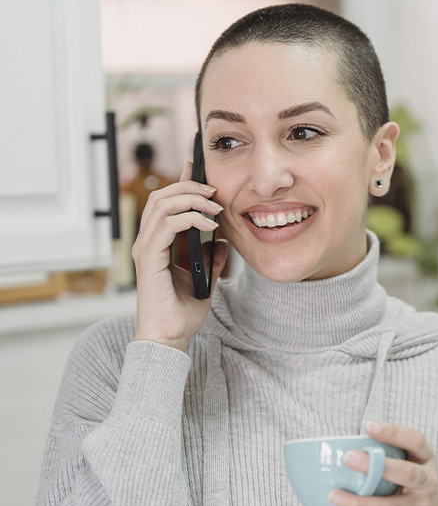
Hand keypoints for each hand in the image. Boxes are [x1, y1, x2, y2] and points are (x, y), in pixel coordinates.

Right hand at [132, 161, 228, 351]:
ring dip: (192, 200)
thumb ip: (212, 258)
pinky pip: (167, 226)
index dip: (182, 183)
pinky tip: (211, 225)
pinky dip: (190, 219)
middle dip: (189, 187)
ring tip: (215, 206)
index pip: (166, 204)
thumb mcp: (205, 279)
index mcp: (157, 244)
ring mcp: (145, 249)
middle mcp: (147, 242)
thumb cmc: (182, 313)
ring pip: (162, 205)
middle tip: (215, 190)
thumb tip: (224, 242)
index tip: (198, 167)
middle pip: (161, 197)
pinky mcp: (149, 259)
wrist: (169, 338)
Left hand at [327, 421, 437, 505]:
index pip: (415, 441)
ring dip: (359, 503)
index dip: (393, 433)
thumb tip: (345, 446)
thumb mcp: (414, 463)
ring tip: (334, 495)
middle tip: (348, 457)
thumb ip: (390, 454)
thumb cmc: (416, 484)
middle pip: (406, 474)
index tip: (369, 426)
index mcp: (426, 459)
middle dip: (377, 466)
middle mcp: (427, 483)